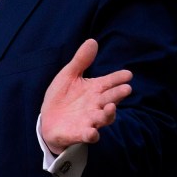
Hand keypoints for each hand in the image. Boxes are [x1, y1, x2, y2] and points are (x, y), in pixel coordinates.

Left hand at [40, 39, 132, 153]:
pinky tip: (93, 133)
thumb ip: (81, 61)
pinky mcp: (79, 133)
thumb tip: (92, 40)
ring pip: (103, 118)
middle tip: (126, 88)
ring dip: (108, 114)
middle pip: (110, 99)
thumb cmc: (62, 97)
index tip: (128, 74)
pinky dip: (91, 135)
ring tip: (111, 107)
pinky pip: (88, 135)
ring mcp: (89, 120)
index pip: (110, 82)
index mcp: (95, 90)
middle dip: (118, 94)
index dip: (118, 78)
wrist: (48, 120)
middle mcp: (96, 105)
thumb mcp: (69, 76)